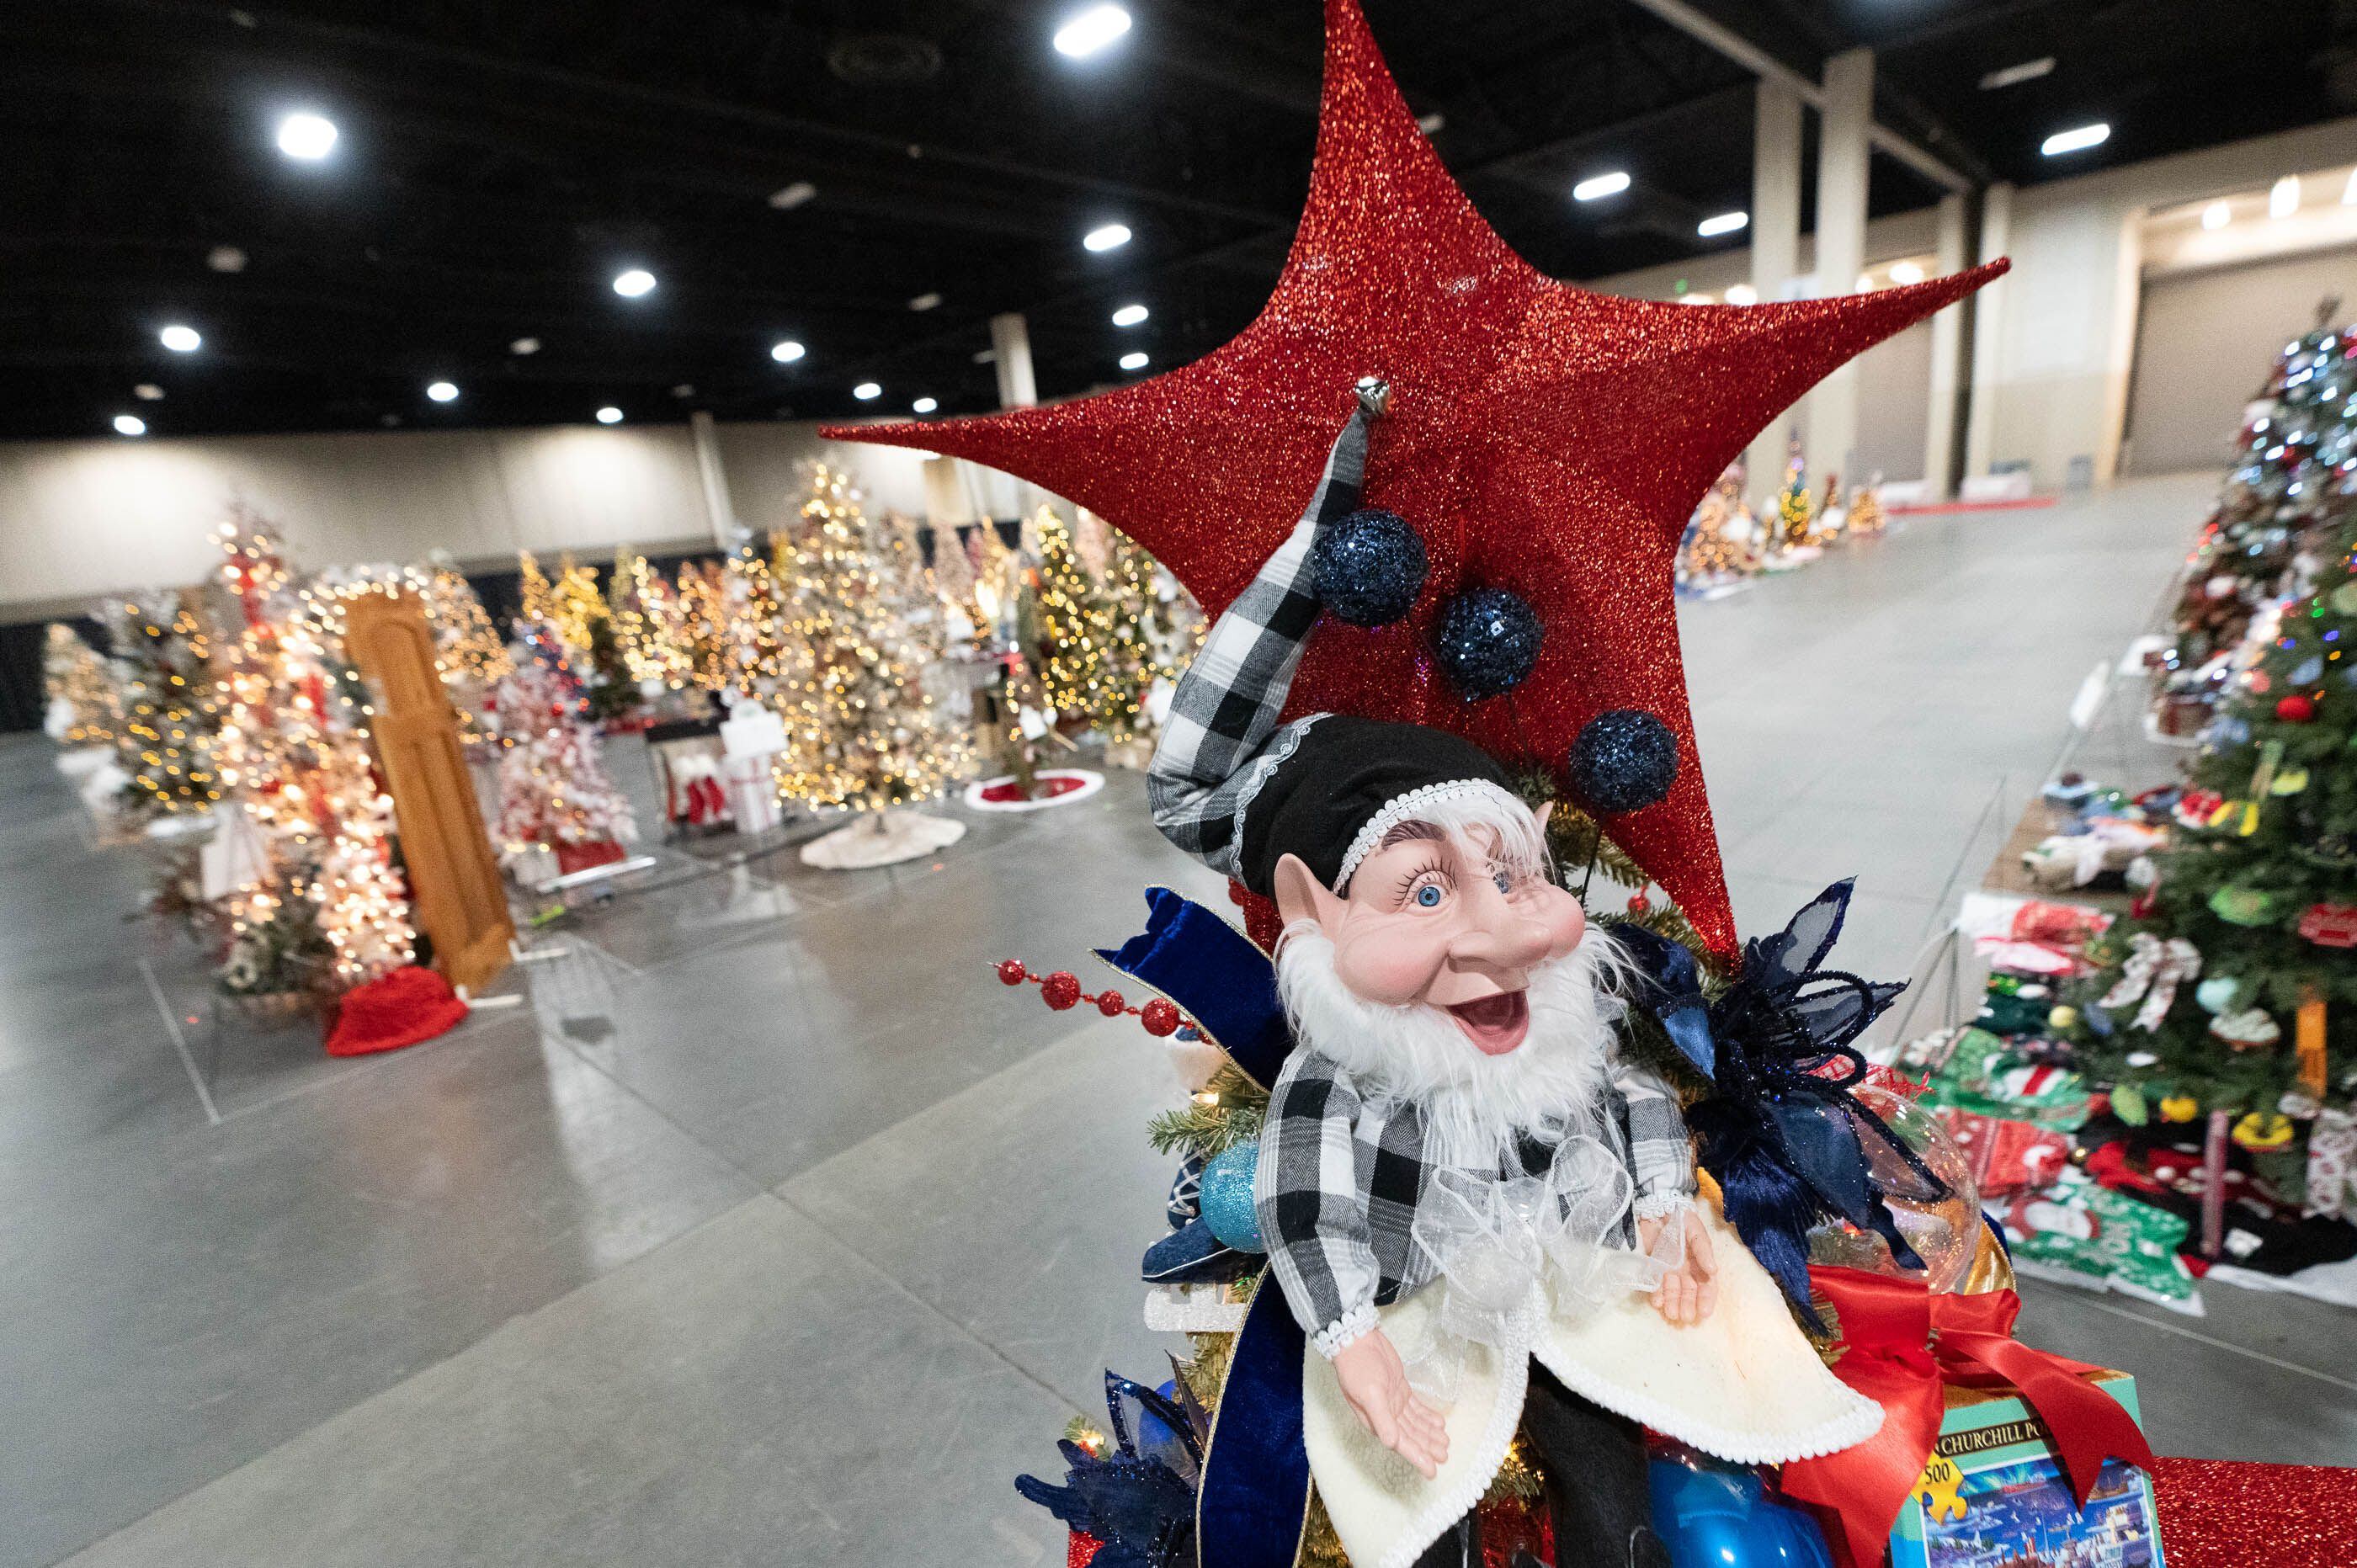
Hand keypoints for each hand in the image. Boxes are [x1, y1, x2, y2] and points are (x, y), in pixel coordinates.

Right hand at [1330, 1327, 1449, 1478]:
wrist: (1357, 1341)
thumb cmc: (1359, 1368)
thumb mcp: (1369, 1394)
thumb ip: (1382, 1419)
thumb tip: (1392, 1443)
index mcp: (1376, 1421)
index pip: (1401, 1443)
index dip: (1417, 1457)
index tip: (1432, 1471)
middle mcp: (1385, 1415)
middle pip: (1411, 1435)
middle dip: (1427, 1447)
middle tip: (1445, 1456)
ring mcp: (1393, 1402)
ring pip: (1415, 1423)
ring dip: (1429, 1433)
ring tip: (1445, 1442)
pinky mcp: (1399, 1389)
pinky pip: (1416, 1408)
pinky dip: (1426, 1415)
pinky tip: (1439, 1422)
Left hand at [1636, 1206, 1718, 1325]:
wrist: (1658, 1208)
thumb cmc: (1682, 1220)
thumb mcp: (1696, 1233)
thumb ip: (1703, 1250)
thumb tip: (1714, 1271)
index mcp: (1701, 1263)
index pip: (1707, 1286)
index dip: (1707, 1300)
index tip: (1705, 1313)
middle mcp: (1686, 1270)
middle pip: (1689, 1292)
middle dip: (1687, 1305)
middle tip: (1684, 1317)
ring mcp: (1670, 1270)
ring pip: (1673, 1291)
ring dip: (1672, 1303)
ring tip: (1671, 1314)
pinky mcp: (1654, 1267)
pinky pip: (1656, 1284)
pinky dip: (1656, 1293)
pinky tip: (1656, 1302)